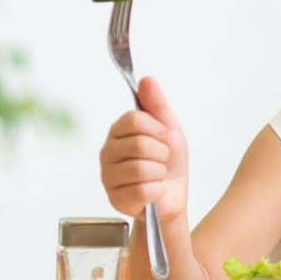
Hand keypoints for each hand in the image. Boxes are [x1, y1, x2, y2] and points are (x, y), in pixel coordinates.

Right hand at [99, 76, 188, 222]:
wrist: (174, 195)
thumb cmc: (169, 162)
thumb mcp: (168, 128)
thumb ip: (156, 105)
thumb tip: (147, 79)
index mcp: (118, 131)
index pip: (134, 119)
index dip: (158, 129)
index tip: (164, 137)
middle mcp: (107, 152)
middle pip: (139, 143)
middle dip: (162, 153)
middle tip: (162, 159)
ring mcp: (108, 177)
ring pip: (140, 168)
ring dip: (160, 172)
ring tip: (158, 175)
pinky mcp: (115, 200)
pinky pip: (143, 190)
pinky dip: (157, 190)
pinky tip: (153, 190)